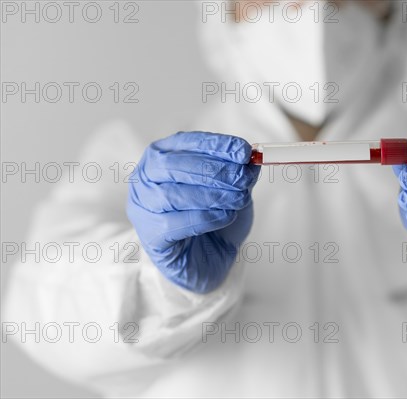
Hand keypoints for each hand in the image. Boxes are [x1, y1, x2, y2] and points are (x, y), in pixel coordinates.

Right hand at [127, 132, 259, 292]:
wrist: (206, 260)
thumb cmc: (214, 218)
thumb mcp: (231, 189)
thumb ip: (238, 173)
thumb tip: (252, 159)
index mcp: (162, 157)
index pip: (185, 142)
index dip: (215, 144)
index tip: (243, 151)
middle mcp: (146, 179)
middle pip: (172, 165)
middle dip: (214, 169)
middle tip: (242, 178)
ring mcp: (143, 208)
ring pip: (172, 194)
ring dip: (212, 195)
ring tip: (238, 199)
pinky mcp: (150, 236)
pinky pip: (175, 224)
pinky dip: (205, 217)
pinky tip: (225, 216)